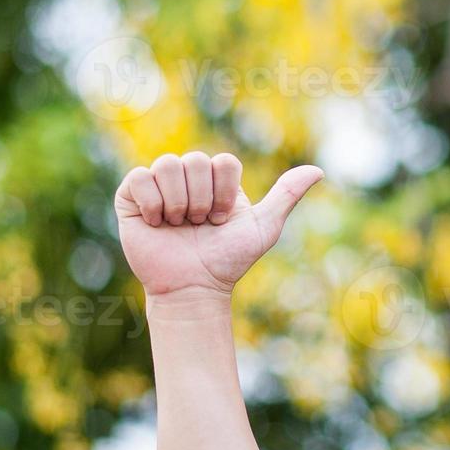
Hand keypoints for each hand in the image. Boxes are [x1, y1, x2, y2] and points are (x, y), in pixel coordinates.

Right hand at [115, 152, 323, 297]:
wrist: (192, 288)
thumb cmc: (227, 260)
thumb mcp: (263, 228)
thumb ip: (286, 196)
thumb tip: (318, 170)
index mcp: (217, 178)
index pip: (224, 162)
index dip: (226, 194)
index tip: (222, 220)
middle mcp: (188, 175)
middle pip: (196, 161)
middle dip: (202, 201)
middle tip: (198, 225)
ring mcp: (159, 184)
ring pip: (168, 165)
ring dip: (178, 204)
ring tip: (178, 226)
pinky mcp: (131, 196)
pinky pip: (139, 177)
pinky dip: (152, 204)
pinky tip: (156, 223)